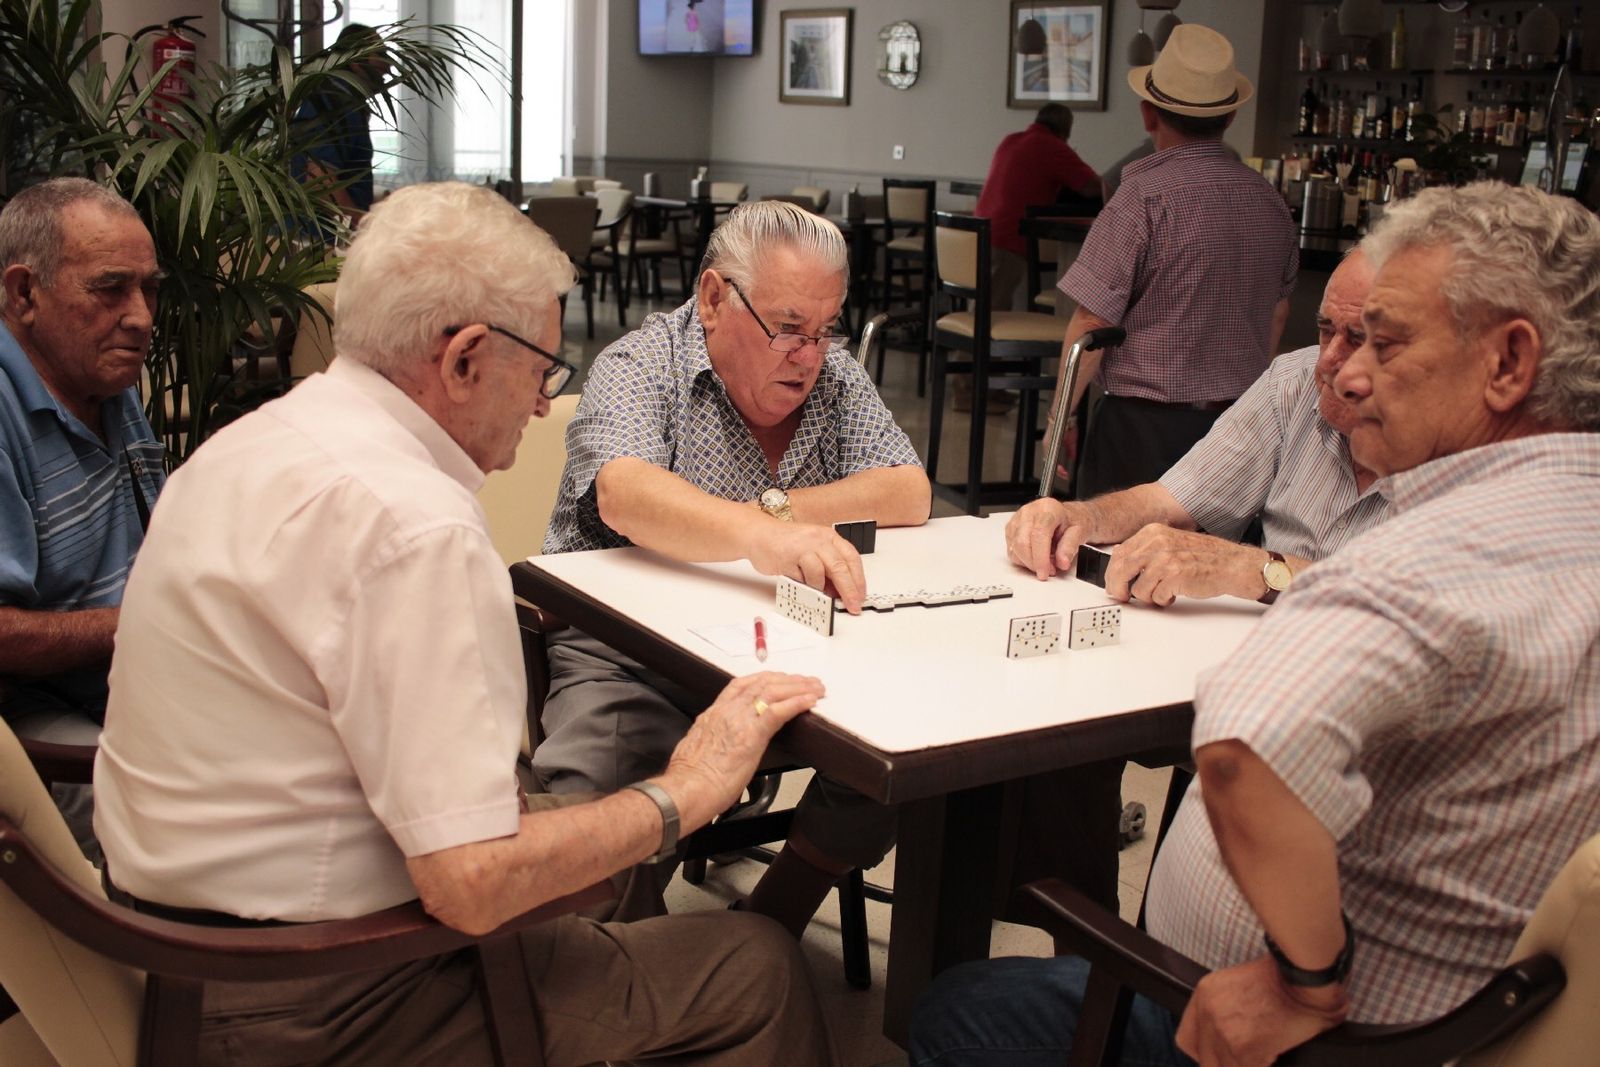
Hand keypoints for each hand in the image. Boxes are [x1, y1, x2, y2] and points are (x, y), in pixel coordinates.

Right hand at [663, 672, 824, 828]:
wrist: (684, 791)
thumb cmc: (689, 780)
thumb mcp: (698, 750)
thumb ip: (714, 740)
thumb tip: (723, 746)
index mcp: (713, 714)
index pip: (740, 685)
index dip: (763, 679)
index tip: (778, 679)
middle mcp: (726, 711)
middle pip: (761, 684)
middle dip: (787, 680)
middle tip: (805, 682)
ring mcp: (738, 721)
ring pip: (773, 692)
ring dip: (798, 688)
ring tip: (815, 689)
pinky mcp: (751, 735)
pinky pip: (778, 712)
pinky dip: (797, 703)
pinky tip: (809, 702)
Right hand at [747, 522, 866, 611]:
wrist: (759, 534)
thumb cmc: (787, 544)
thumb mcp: (814, 550)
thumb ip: (828, 568)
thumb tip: (841, 592)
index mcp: (829, 536)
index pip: (852, 558)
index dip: (858, 580)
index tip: (860, 596)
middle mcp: (818, 539)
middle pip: (839, 567)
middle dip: (848, 590)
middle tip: (852, 605)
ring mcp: (801, 547)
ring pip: (819, 573)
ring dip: (821, 589)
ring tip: (818, 594)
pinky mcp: (786, 557)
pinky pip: (800, 578)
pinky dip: (803, 586)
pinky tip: (802, 585)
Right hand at [1004, 498, 1095, 579]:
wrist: (1067, 516)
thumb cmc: (1071, 522)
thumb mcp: (1079, 532)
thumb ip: (1070, 547)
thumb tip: (1062, 562)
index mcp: (1047, 509)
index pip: (1038, 535)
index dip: (1040, 557)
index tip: (1046, 572)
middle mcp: (1029, 512)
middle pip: (1022, 543)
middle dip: (1033, 563)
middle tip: (1048, 571)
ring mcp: (1017, 519)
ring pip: (1014, 549)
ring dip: (1028, 563)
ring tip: (1045, 562)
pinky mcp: (1011, 529)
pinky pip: (1011, 550)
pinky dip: (1022, 560)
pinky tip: (1035, 557)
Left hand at [1104, 526, 1264, 606]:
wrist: (1231, 564)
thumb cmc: (1202, 557)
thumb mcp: (1169, 543)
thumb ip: (1145, 550)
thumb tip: (1118, 561)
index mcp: (1152, 532)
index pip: (1119, 554)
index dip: (1112, 574)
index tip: (1114, 585)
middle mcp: (1156, 543)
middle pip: (1121, 570)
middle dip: (1118, 588)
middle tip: (1123, 597)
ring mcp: (1165, 559)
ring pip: (1137, 588)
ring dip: (1148, 596)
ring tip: (1162, 592)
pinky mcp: (1174, 576)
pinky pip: (1155, 597)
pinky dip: (1162, 601)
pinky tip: (1174, 594)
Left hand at [1176, 956, 1346, 1066]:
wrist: (1303, 978)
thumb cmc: (1280, 978)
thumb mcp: (1235, 983)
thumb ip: (1221, 1009)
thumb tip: (1225, 1036)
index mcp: (1204, 994)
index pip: (1187, 1040)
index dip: (1204, 1053)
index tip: (1219, 1057)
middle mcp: (1208, 1013)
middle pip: (1205, 1060)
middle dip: (1225, 1063)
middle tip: (1243, 1058)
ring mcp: (1224, 1033)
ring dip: (1244, 1064)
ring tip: (1261, 1055)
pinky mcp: (1244, 1049)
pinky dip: (1260, 1065)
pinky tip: (1271, 1057)